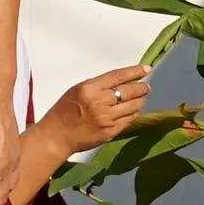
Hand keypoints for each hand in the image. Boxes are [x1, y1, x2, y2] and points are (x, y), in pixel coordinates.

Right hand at [35, 67, 151, 157]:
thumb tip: (121, 82)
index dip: (135, 72)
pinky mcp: (111, 131)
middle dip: (142, 88)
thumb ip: (98, 86)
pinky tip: (133, 110)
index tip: (146, 69)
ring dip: (140, 100)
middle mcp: (100, 102)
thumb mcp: (77, 91)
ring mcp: (107, 118)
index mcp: (89, 89)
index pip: (118, 76)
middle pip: (130, 91)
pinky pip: (129, 119)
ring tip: (141, 98)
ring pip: (134, 106)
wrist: (57, 136)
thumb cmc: (64, 111)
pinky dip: (134, 113)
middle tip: (146, 87)